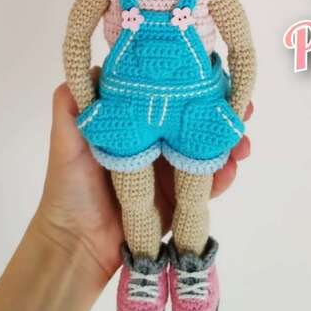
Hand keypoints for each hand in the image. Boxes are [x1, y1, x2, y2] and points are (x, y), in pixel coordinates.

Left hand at [32, 69, 252, 277]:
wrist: (76, 244)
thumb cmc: (69, 186)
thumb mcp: (66, 139)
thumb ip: (72, 105)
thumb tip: (97, 66)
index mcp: (132, 124)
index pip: (167, 96)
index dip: (191, 84)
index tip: (214, 74)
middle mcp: (154, 143)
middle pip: (193, 120)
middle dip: (220, 112)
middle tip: (244, 110)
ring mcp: (168, 171)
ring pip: (206, 150)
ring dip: (228, 144)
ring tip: (241, 145)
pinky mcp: (178, 199)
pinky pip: (206, 184)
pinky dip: (222, 177)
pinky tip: (229, 170)